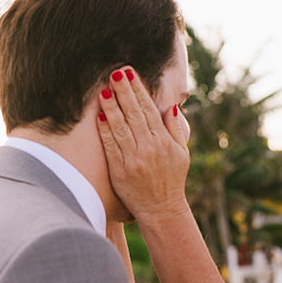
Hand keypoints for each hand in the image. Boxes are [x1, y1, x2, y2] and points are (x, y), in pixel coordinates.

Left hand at [97, 68, 190, 221]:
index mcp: (163, 141)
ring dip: (111, 107)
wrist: (161, 210)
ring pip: (120, 127)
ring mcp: (133, 159)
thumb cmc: (172, 180)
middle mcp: (148, 147)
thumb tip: (171, 107)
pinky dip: (105, 131)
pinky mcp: (120, 171)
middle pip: (133, 114)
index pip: (148, 109)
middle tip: (114, 72)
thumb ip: (175, 129)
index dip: (138, 90)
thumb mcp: (182, 154)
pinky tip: (99, 116)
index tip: (129, 73)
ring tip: (103, 89)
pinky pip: (111, 147)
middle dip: (123, 91)